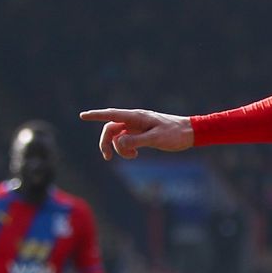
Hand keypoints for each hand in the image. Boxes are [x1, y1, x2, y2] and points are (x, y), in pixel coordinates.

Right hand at [78, 108, 194, 160]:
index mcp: (137, 117)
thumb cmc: (174, 134)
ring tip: (133, 156)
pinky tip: (135, 154)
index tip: (82, 115)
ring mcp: (137, 126)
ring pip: (118, 136)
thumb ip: (136, 141)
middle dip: (106, 143)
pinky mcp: (141, 133)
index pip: (112, 115)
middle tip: (107, 157)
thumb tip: (118, 143)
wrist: (190, 133)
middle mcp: (134, 120)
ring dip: (120, 148)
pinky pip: (126, 140)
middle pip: (111, 128)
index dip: (96, 115)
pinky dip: (126, 148)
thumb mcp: (156, 139)